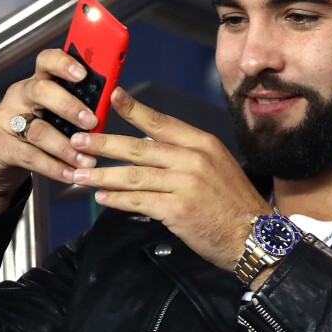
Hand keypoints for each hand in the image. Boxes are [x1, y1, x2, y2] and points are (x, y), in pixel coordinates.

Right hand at [0, 49, 98, 212]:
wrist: (2, 157)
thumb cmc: (42, 127)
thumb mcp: (60, 112)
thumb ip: (81, 105)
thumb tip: (114, 104)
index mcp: (40, 81)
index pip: (48, 60)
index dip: (65, 63)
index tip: (83, 73)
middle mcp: (21, 94)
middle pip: (42, 91)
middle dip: (69, 106)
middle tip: (92, 121)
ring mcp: (6, 118)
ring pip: (39, 130)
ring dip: (67, 147)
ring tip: (88, 160)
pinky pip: (30, 156)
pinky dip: (54, 167)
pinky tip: (71, 173)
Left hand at [70, 87, 271, 270]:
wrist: (253, 233)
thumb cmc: (233, 199)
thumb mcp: (216, 165)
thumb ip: (185, 155)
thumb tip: (149, 150)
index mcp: (203, 143)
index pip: (162, 122)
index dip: (135, 110)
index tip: (113, 97)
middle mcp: (193, 158)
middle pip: (140, 148)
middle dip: (104, 143)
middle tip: (78, 141)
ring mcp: (185, 183)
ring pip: (133, 175)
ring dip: (102, 174)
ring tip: (79, 173)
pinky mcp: (177, 209)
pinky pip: (139, 201)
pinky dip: (117, 199)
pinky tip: (102, 197)